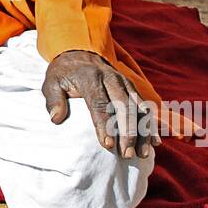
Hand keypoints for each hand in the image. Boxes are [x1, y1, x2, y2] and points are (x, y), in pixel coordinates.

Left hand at [42, 49, 160, 158]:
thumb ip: (53, 100)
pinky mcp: (131, 87)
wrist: (79, 52)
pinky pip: (145, 106)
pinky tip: (156, 141)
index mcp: (90, 78)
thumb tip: (56, 119)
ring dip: (143, 131)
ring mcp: (124, 83)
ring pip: (138, 107)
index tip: (108, 145)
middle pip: (123, 106)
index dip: (105, 125)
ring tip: (142, 153)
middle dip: (127, 132)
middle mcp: (110, 79)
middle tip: (127, 154)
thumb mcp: (51, 83)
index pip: (99, 103)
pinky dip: (151, 124)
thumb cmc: (64, 74)